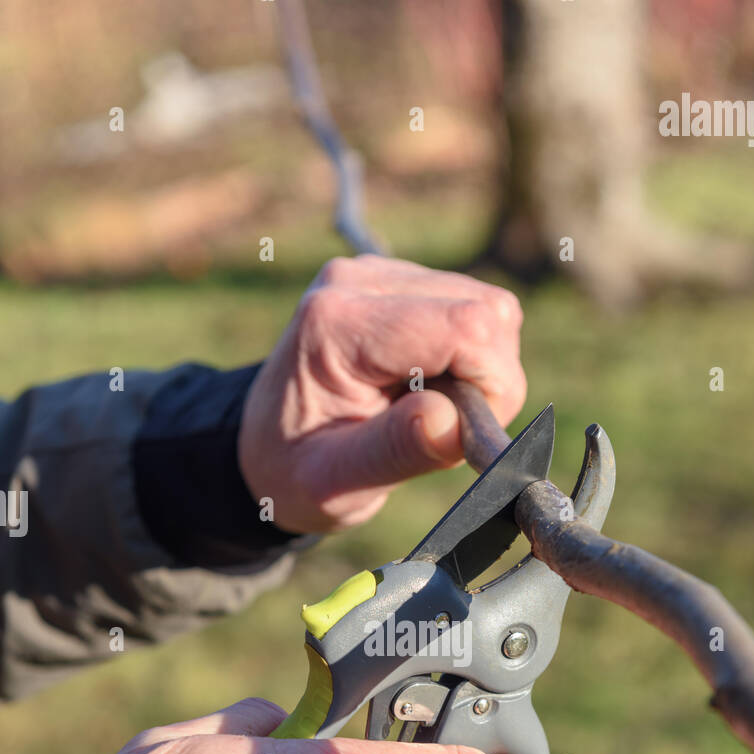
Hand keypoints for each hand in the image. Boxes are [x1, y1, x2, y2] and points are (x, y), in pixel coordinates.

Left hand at [237, 255, 525, 532]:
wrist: (262, 446)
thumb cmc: (296, 470)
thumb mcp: (335, 480)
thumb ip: (395, 450)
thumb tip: (454, 423)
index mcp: (338, 324)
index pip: (465, 325)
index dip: (491, 382)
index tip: (466, 432)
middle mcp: (359, 281)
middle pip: (486, 311)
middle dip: (489, 378)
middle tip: (446, 427)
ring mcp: (379, 272)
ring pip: (489, 308)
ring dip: (482, 367)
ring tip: (430, 408)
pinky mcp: (398, 280)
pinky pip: (473, 308)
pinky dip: (469, 355)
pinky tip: (427, 385)